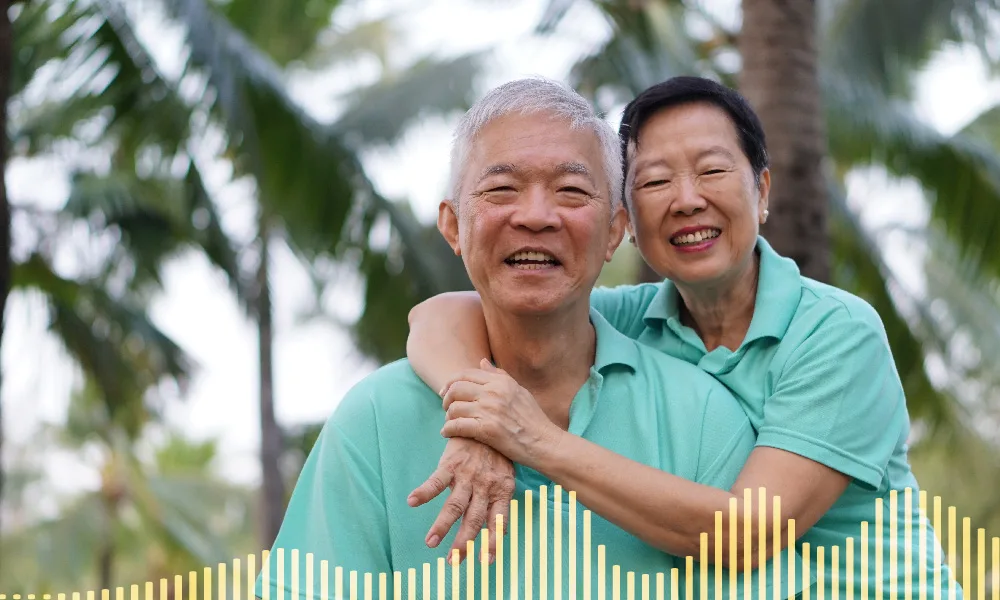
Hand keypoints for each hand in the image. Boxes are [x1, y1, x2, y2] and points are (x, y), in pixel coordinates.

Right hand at [407, 437, 514, 562]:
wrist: (485, 420)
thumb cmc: (496, 453)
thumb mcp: (505, 476)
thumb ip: (498, 502)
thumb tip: (494, 531)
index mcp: (502, 490)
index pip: (498, 521)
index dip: (492, 542)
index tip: (484, 562)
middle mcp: (485, 486)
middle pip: (473, 519)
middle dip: (463, 542)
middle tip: (453, 561)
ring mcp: (467, 475)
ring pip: (454, 505)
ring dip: (441, 525)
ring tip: (430, 542)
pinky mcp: (451, 464)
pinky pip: (436, 481)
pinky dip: (424, 492)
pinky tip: (412, 502)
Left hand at [440, 359, 561, 466]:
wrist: (544, 442)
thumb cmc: (533, 418)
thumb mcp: (519, 390)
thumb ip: (499, 375)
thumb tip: (482, 362)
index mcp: (501, 381)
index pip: (466, 374)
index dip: (450, 382)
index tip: (445, 392)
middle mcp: (494, 392)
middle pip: (456, 389)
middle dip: (446, 399)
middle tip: (446, 408)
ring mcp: (489, 410)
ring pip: (454, 408)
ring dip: (448, 416)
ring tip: (450, 422)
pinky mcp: (487, 430)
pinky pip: (456, 426)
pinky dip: (448, 430)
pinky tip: (447, 433)